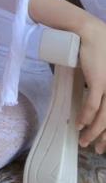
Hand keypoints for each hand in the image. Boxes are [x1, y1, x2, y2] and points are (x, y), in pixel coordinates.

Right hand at [76, 18, 105, 150]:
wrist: (90, 32)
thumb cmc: (97, 49)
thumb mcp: (103, 72)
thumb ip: (103, 86)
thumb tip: (95, 102)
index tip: (105, 142)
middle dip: (105, 137)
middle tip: (98, 149)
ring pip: (104, 117)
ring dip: (93, 132)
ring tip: (85, 142)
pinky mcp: (100, 81)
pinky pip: (93, 106)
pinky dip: (86, 118)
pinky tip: (80, 126)